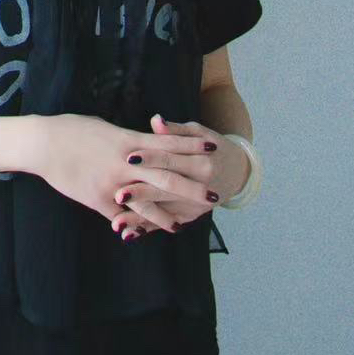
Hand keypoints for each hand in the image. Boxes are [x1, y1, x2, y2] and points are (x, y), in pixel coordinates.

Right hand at [32, 111, 221, 232]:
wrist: (43, 144)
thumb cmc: (72, 129)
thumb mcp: (105, 128)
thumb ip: (128, 138)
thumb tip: (144, 139)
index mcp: (129, 141)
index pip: (169, 143)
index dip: (192, 146)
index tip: (213, 148)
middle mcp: (126, 164)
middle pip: (167, 176)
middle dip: (193, 187)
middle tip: (214, 195)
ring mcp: (113, 184)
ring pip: (148, 203)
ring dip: (168, 215)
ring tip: (185, 224)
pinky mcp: (98, 200)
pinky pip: (122, 216)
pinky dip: (135, 225)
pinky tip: (144, 234)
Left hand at [110, 113, 249, 239]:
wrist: (236, 171)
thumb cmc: (211, 146)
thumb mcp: (198, 133)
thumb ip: (175, 131)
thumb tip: (156, 120)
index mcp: (201, 161)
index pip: (171, 159)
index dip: (151, 158)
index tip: (129, 157)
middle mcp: (199, 186)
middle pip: (166, 189)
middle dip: (142, 194)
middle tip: (118, 195)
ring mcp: (195, 205)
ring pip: (164, 213)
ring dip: (141, 219)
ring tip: (117, 223)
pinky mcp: (190, 215)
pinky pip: (166, 224)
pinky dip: (148, 229)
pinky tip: (129, 234)